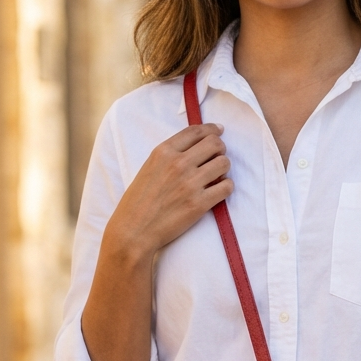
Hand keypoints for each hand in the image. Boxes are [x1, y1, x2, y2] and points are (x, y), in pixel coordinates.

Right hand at [104, 123, 232, 261]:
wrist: (133, 231)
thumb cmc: (138, 201)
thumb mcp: (149, 168)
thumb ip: (170, 155)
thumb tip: (196, 145)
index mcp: (163, 152)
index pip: (196, 131)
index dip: (212, 129)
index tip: (219, 131)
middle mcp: (178, 164)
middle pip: (214, 143)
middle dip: (220, 148)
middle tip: (218, 156)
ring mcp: (190, 184)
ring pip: (224, 163)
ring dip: (224, 168)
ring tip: (216, 176)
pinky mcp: (199, 204)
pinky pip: (226, 187)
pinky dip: (226, 187)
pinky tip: (218, 190)